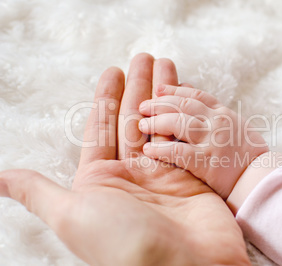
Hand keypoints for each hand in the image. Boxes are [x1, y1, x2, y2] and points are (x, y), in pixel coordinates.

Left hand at [0, 54, 249, 264]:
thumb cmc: (124, 243)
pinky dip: (184, 117)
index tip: (112, 71)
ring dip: (162, 95)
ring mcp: (163, 174)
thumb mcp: (72, 214)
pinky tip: (185, 96)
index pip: (101, 129)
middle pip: (133, 120)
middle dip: (138, 87)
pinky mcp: (189, 176)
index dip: (105, 99)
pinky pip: (184, 139)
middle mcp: (132, 175)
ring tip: (165, 65)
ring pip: (160, 124)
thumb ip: (39, 192)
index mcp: (101, 181)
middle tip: (143, 57)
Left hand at [137, 84, 268, 198]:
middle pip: (183, 106)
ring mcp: (212, 141)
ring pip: (179, 123)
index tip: (158, 89)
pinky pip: (178, 152)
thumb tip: (194, 95)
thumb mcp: (236, 125)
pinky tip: (148, 150)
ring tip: (141, 125)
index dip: (174, 90)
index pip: (195, 95)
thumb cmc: (248, 153)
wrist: (262, 177)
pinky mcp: (207, 162)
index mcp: (223, 113)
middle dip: (160, 103)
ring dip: (157, 122)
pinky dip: (161, 150)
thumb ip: (215, 113)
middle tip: (142, 106)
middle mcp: (217, 122)